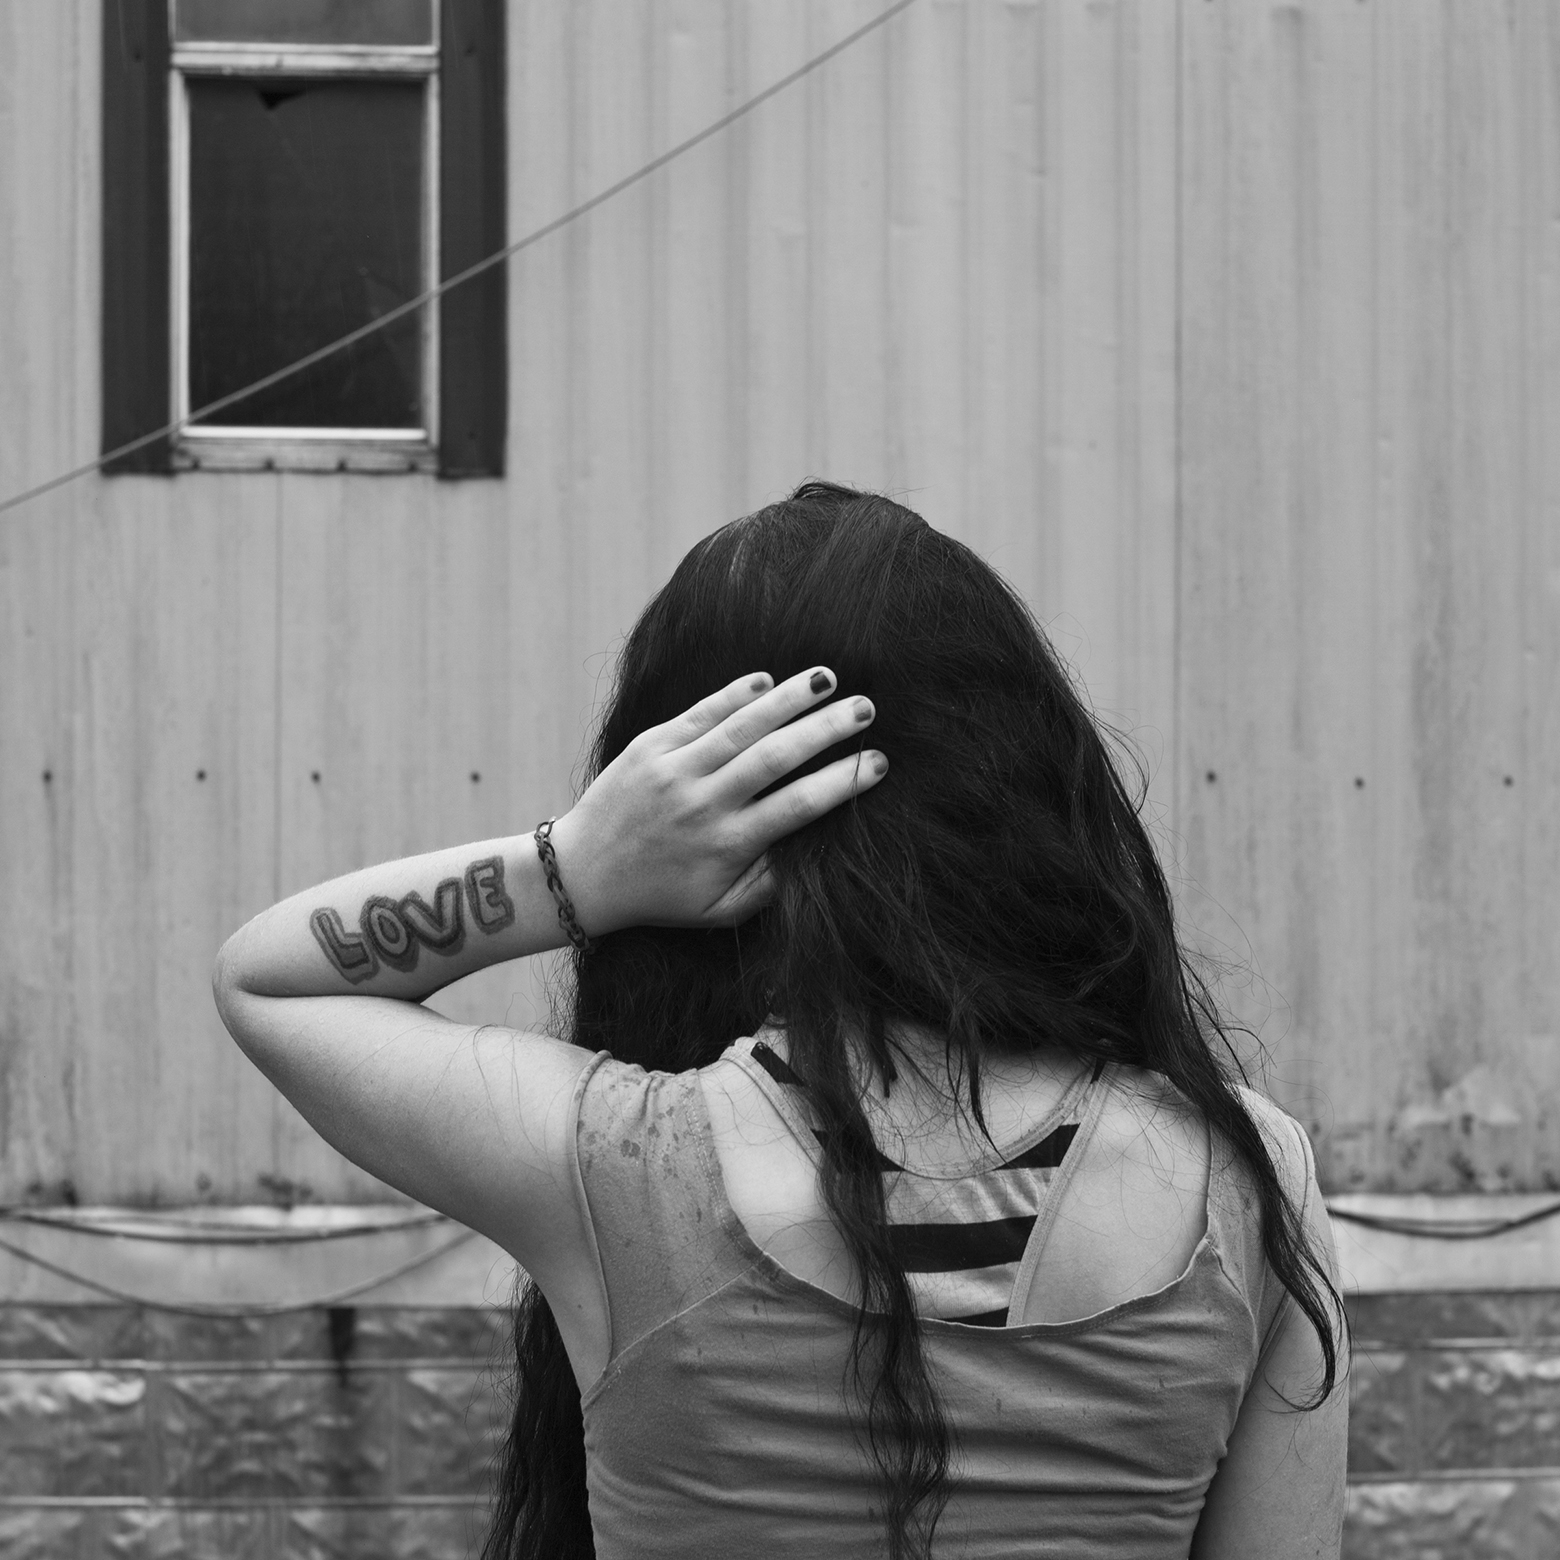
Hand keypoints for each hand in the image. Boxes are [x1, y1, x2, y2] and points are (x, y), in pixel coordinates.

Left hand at [545, 668, 885, 933]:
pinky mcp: (650, 746)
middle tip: (867, 709)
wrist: (582, 874)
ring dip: (788, 698)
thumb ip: (769, 886)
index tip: (879, 764)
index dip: (843, 782)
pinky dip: (734, 694)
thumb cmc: (661, 896)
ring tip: (827, 679)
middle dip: (827, 729)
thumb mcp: (719, 910)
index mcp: (727, 844)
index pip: (798, 806)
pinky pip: (700, 713)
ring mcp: (674, 770)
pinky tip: (768, 679)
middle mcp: (703, 804)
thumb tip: (814, 853)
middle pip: (776, 757)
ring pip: (741, 726)